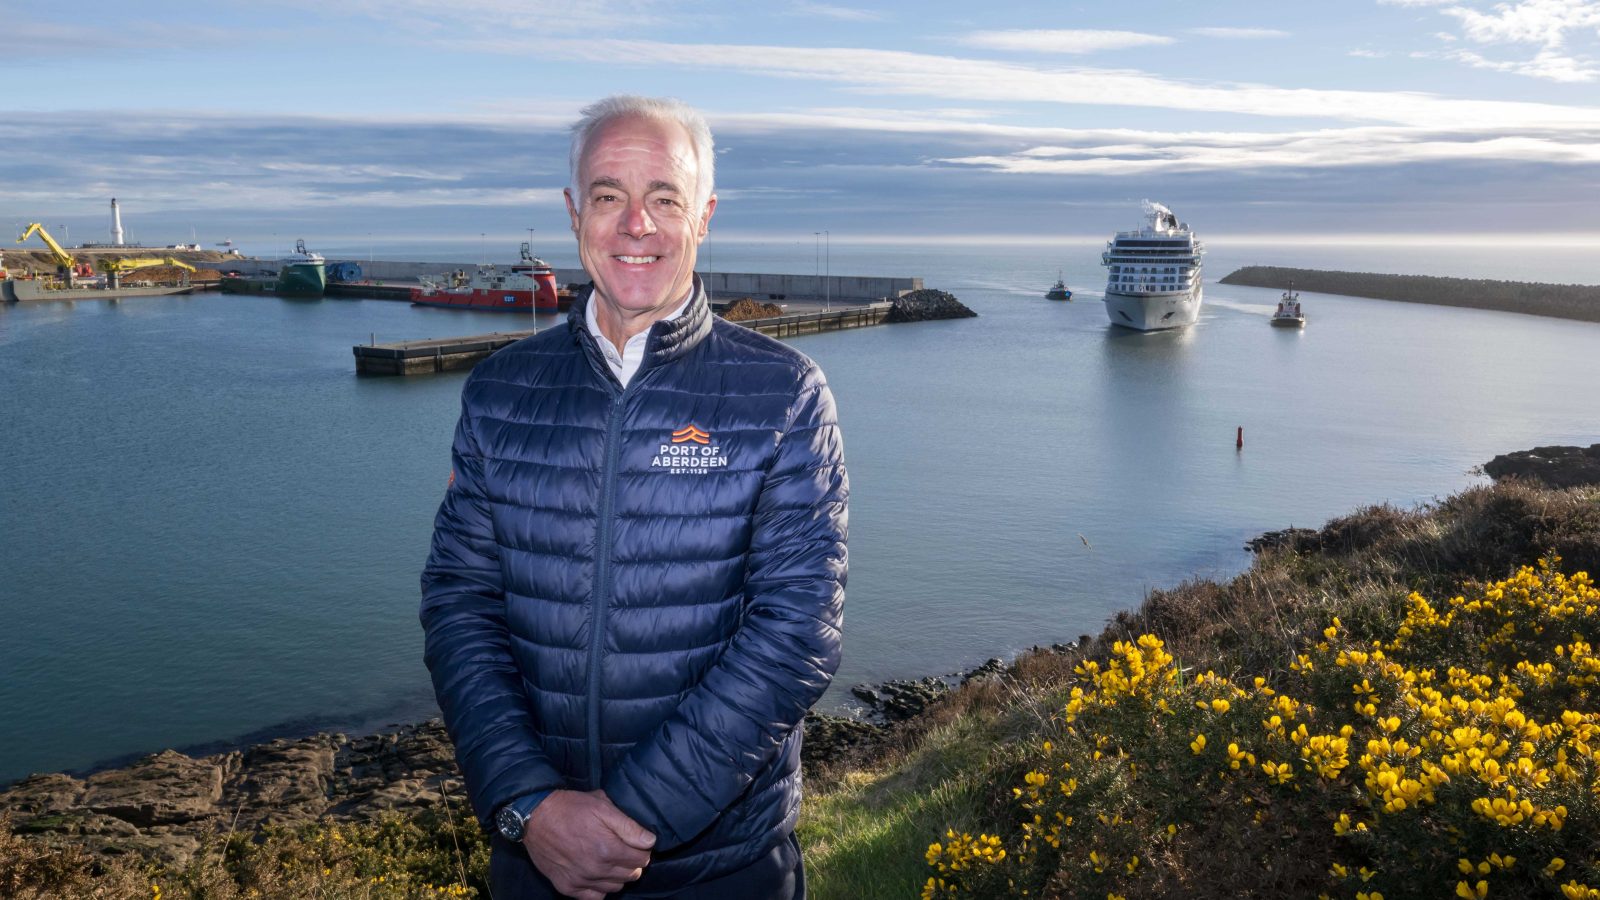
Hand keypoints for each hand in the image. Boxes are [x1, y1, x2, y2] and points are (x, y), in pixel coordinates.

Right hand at [521, 789, 654, 898]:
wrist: (535, 817)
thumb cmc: (571, 808)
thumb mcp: (603, 806)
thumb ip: (629, 826)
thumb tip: (650, 841)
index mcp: (608, 849)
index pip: (642, 859)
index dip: (642, 850)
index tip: (636, 843)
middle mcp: (597, 869)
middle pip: (631, 875)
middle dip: (633, 863)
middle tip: (623, 850)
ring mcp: (581, 881)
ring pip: (615, 888)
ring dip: (618, 876)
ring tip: (610, 861)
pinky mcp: (567, 887)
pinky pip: (594, 898)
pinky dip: (600, 889)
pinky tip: (597, 875)